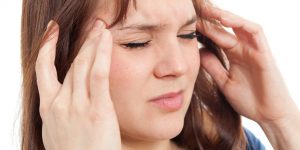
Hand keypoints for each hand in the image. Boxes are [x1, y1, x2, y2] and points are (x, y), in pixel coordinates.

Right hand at [35, 20, 120, 149]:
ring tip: (100, 27)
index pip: (43, 69)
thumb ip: (59, 113)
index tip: (51, 33)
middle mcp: (59, 103)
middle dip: (81, 41)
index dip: (46, 48)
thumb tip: (64, 101)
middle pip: (70, 64)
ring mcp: (77, 105)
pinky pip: (98, 74)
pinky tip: (106, 39)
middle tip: (91, 25)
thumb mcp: (57, 133)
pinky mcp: (97, 109)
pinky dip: (101, 54)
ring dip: (92, 42)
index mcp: (48, 108)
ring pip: (82, 64)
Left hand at [197, 5, 298, 124]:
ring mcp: (254, 50)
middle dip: (209, 19)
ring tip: (207, 10)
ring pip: (239, 25)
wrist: (268, 116)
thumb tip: (198, 51)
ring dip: (224, 16)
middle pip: (225, 28)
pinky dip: (241, 24)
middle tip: (194, 11)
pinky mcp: (264, 54)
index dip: (202, 29)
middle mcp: (243, 49)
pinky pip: (255, 33)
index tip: (186, 24)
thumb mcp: (224, 82)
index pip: (216, 37)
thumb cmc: (249, 100)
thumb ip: (213, 66)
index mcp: (233, 55)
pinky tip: (225, 20)